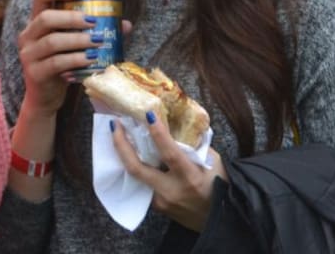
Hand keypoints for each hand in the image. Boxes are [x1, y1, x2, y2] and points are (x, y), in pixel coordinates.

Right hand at [17, 0, 97, 114]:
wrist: (46, 97)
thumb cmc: (63, 64)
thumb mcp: (75, 46)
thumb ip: (95, 32)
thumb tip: (125, 25)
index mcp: (36, 22)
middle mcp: (28, 36)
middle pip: (46, 18)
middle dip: (72, 18)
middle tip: (94, 21)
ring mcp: (29, 55)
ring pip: (52, 42)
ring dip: (78, 40)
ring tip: (98, 41)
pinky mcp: (35, 73)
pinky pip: (56, 63)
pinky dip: (76, 60)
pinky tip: (90, 60)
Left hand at [111, 114, 226, 231]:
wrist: (219, 219)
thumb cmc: (220, 186)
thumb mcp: (212, 162)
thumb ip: (194, 146)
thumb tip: (178, 126)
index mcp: (190, 177)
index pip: (170, 154)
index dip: (158, 134)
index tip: (148, 115)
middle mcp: (171, 190)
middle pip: (138, 168)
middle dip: (122, 145)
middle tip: (115, 125)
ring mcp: (161, 201)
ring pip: (138, 176)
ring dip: (127, 156)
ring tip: (121, 136)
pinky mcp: (157, 207)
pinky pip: (145, 184)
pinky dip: (141, 169)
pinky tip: (137, 156)